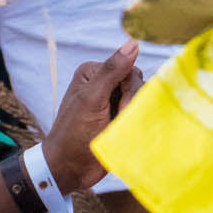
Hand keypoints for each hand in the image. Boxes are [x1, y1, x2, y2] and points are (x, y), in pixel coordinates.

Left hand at [41, 40, 141, 193]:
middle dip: (133, 103)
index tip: (119, 107)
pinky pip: (141, 115)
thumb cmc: (75, 132)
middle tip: (118, 122)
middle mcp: (104, 85)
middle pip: (137, 84)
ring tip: (121, 130)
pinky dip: (139, 123)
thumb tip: (133, 42)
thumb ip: (112, 70)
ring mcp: (113, 104)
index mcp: (94, 73)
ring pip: (142, 100)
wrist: (69, 169)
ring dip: (136, 115)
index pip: (128, 68)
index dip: (130, 87)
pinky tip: (131, 133)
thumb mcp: (92, 98)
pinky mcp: (121, 121)